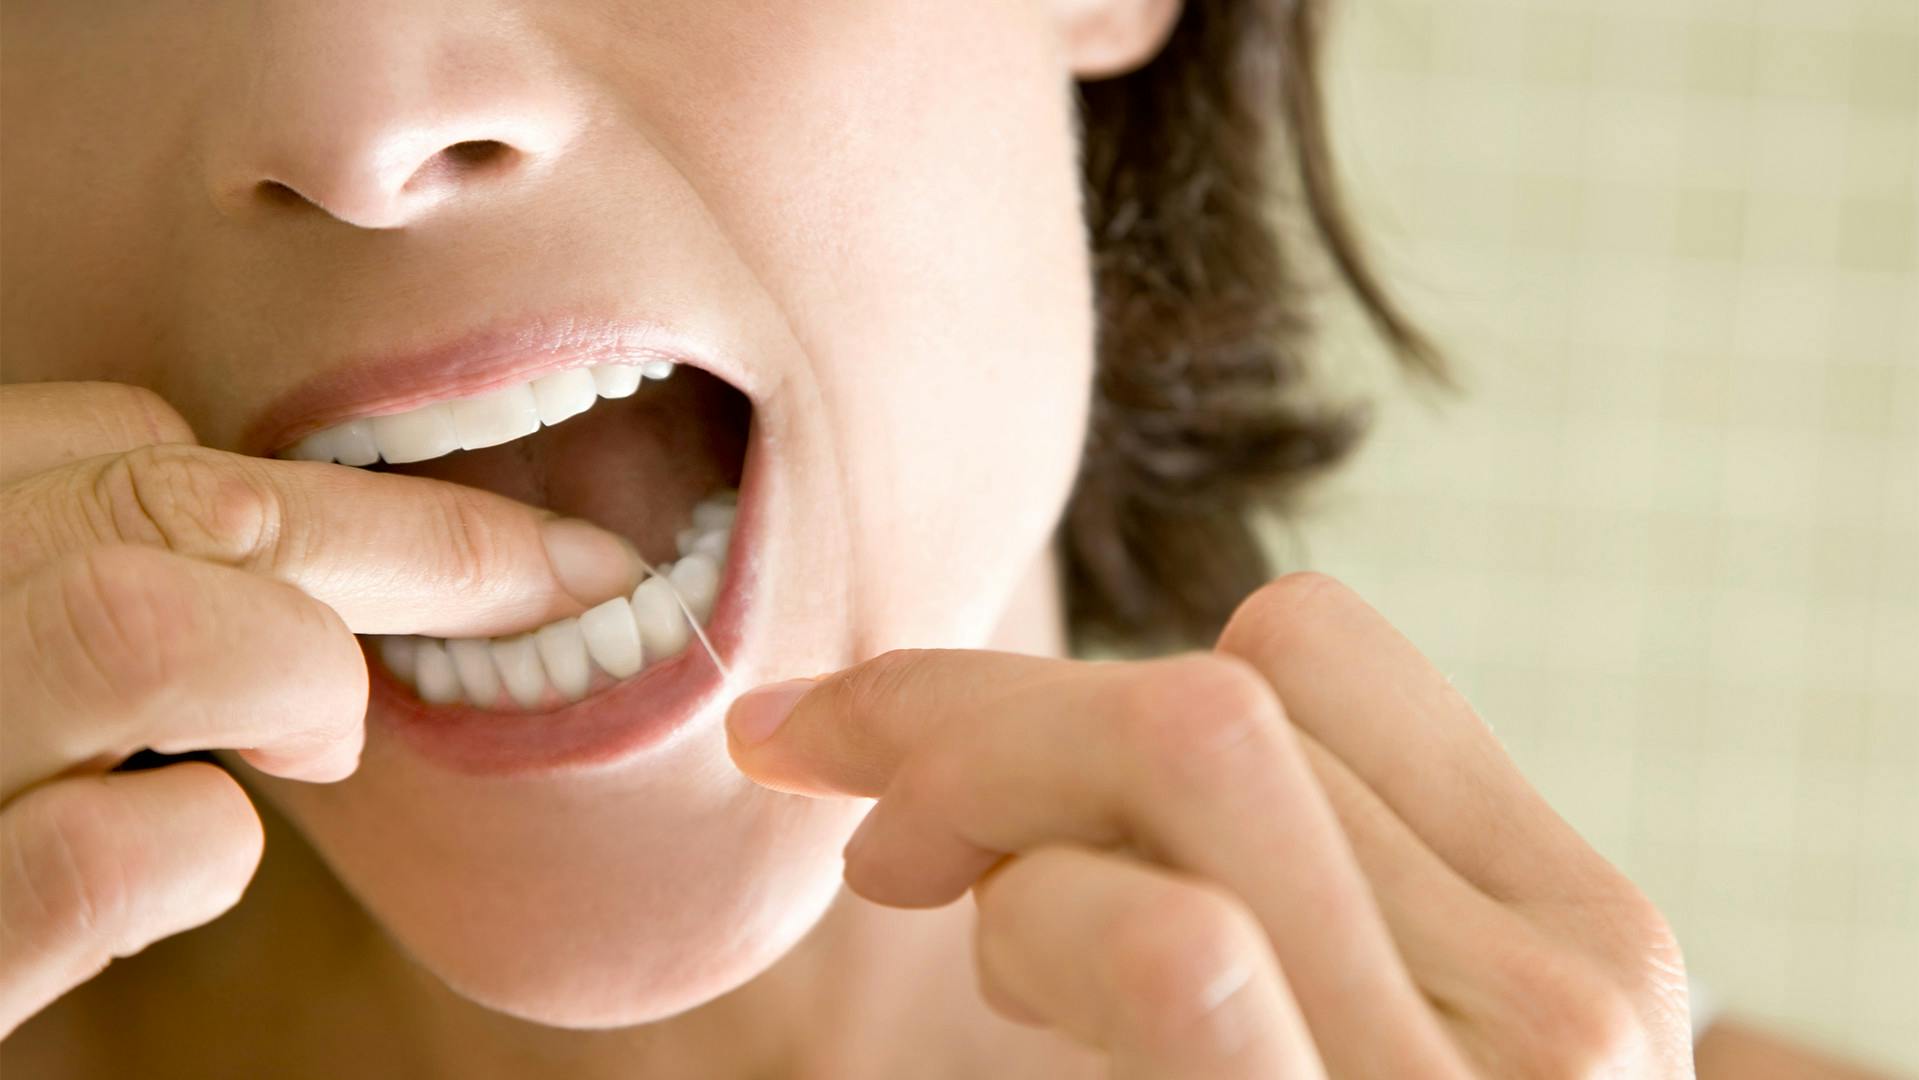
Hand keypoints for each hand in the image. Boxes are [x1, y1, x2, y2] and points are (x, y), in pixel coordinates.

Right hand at [0, 382, 638, 1036]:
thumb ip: (60, 579)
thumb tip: (269, 562)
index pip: (105, 434)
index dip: (280, 483)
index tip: (398, 535)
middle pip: (172, 502)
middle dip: (413, 537)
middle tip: (566, 572)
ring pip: (140, 620)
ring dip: (291, 672)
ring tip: (317, 741)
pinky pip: (112, 851)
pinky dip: (198, 845)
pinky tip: (190, 852)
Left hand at [726, 574, 1692, 1076]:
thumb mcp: (1358, 1034)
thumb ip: (1284, 890)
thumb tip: (1000, 760)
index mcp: (1572, 932)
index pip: (1315, 651)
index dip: (1104, 664)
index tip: (954, 752)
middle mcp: (1565, 999)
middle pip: (1219, 698)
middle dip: (971, 696)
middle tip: (820, 752)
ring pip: (1197, 756)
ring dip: (981, 778)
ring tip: (904, 879)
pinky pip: (1177, 948)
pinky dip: (1040, 916)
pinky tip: (1003, 957)